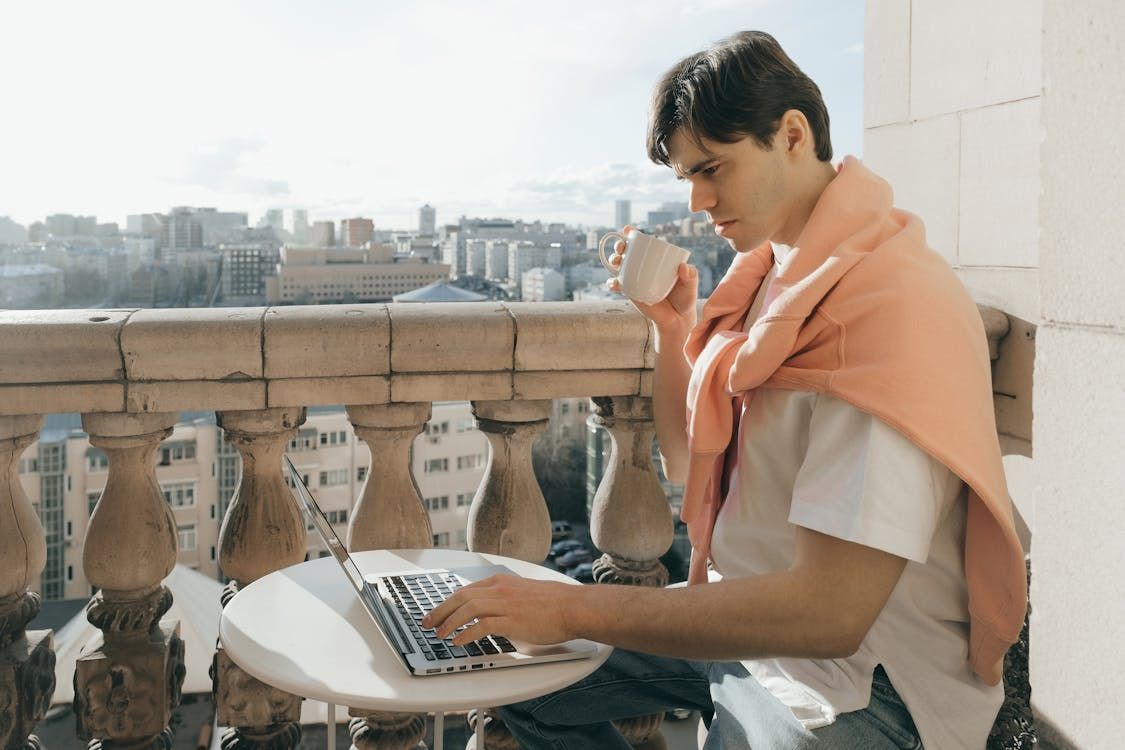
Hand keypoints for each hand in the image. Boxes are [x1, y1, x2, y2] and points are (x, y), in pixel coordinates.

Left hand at [421, 574, 582, 645]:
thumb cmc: (552, 603)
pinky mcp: (512, 620)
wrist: (573, 607)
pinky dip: (466, 633)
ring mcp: (505, 603)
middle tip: (427, 622)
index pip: (466, 589)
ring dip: (449, 622)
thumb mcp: (522, 594)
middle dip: (440, 610)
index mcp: (501, 581)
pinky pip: (482, 626)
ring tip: (439, 634)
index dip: (447, 602)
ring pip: (467, 608)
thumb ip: (504, 601)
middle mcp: (500, 589)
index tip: (435, 611)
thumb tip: (488, 616)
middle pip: (460, 596)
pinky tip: (459, 641)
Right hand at [607, 226, 697, 334]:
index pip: (643, 244)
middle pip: (627, 252)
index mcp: (656, 259)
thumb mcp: (691, 285)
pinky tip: (614, 283)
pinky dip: (613, 283)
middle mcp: (643, 266)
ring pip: (619, 266)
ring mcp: (635, 279)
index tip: (627, 230)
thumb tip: (683, 267)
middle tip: (621, 248)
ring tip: (617, 261)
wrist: (677, 318)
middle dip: (619, 245)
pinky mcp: (631, 292)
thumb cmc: (685, 297)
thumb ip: (690, 276)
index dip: (632, 235)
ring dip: (613, 261)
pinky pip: (618, 285)